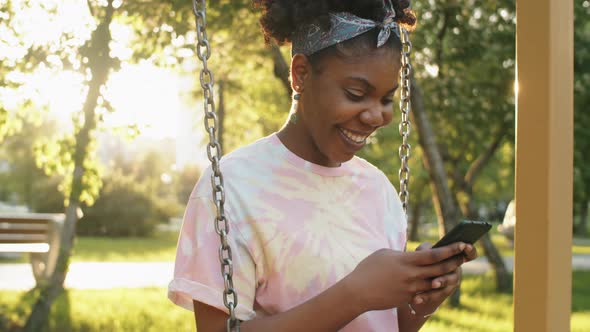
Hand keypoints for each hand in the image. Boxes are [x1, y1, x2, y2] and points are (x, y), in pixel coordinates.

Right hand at [344, 242, 466, 311]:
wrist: (358, 292)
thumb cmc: (368, 269)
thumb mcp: (384, 254)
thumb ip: (402, 254)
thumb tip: (411, 255)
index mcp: (406, 260)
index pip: (433, 254)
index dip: (450, 250)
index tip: (461, 244)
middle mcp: (411, 275)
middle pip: (439, 268)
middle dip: (454, 262)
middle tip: (465, 256)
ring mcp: (410, 288)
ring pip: (435, 282)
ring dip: (447, 276)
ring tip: (456, 270)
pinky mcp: (407, 298)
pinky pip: (424, 293)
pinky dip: (433, 288)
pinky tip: (439, 284)